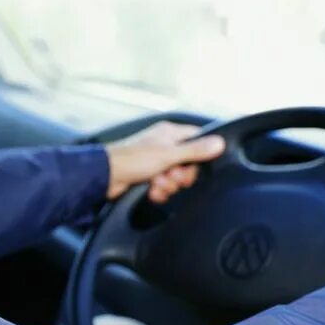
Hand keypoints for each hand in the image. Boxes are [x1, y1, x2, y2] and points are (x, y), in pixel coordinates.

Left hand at [104, 122, 226, 203]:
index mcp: (171, 133)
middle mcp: (164, 145)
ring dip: (168, 185)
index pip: (198, 141)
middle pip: (189, 164)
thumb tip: (220, 143)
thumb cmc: (132, 159)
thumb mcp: (168, 155)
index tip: (193, 166)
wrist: (105, 176)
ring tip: (156, 183)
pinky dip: (159, 191)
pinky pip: (164, 186)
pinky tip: (151, 191)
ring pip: (176, 178)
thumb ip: (195, 150)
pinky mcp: (148, 176)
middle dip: (180, 176)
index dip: (200, 157)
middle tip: (170, 176)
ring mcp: (156, 161)